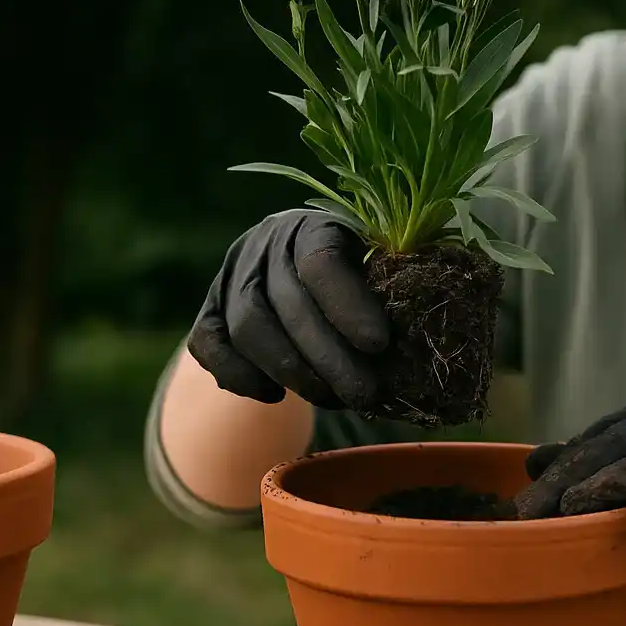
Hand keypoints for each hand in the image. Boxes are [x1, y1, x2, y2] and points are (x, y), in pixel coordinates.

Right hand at [186, 209, 392, 411]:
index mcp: (312, 225)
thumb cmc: (358, 272)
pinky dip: (240, 376)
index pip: (321, 260)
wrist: (297, 269)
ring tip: (333, 400)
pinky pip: (208, 345)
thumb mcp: (377, 266)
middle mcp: (264, 244)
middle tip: (364, 394)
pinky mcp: (206, 311)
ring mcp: (228, 277)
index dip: (348, 304)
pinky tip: (277, 397)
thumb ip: (391, 290)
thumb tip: (419, 340)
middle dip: (328, 357)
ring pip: (247, 328)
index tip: (379, 345)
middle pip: (285, 303)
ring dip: (292, 372)